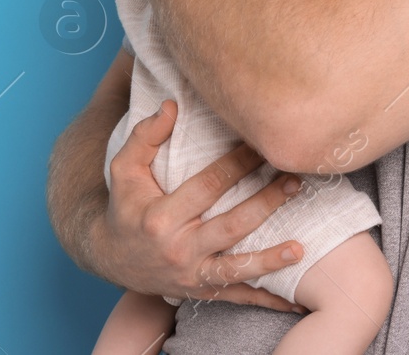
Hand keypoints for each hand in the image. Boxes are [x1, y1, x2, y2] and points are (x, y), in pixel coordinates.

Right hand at [94, 99, 309, 312]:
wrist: (108, 258)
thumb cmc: (125, 206)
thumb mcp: (124, 170)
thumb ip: (145, 136)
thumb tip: (170, 106)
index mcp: (161, 217)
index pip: (210, 185)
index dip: (240, 162)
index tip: (265, 144)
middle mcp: (178, 248)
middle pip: (231, 225)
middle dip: (266, 203)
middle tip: (296, 180)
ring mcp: (191, 274)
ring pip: (236, 268)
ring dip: (270, 260)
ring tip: (300, 248)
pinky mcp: (201, 291)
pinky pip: (238, 297)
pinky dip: (266, 300)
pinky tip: (296, 302)